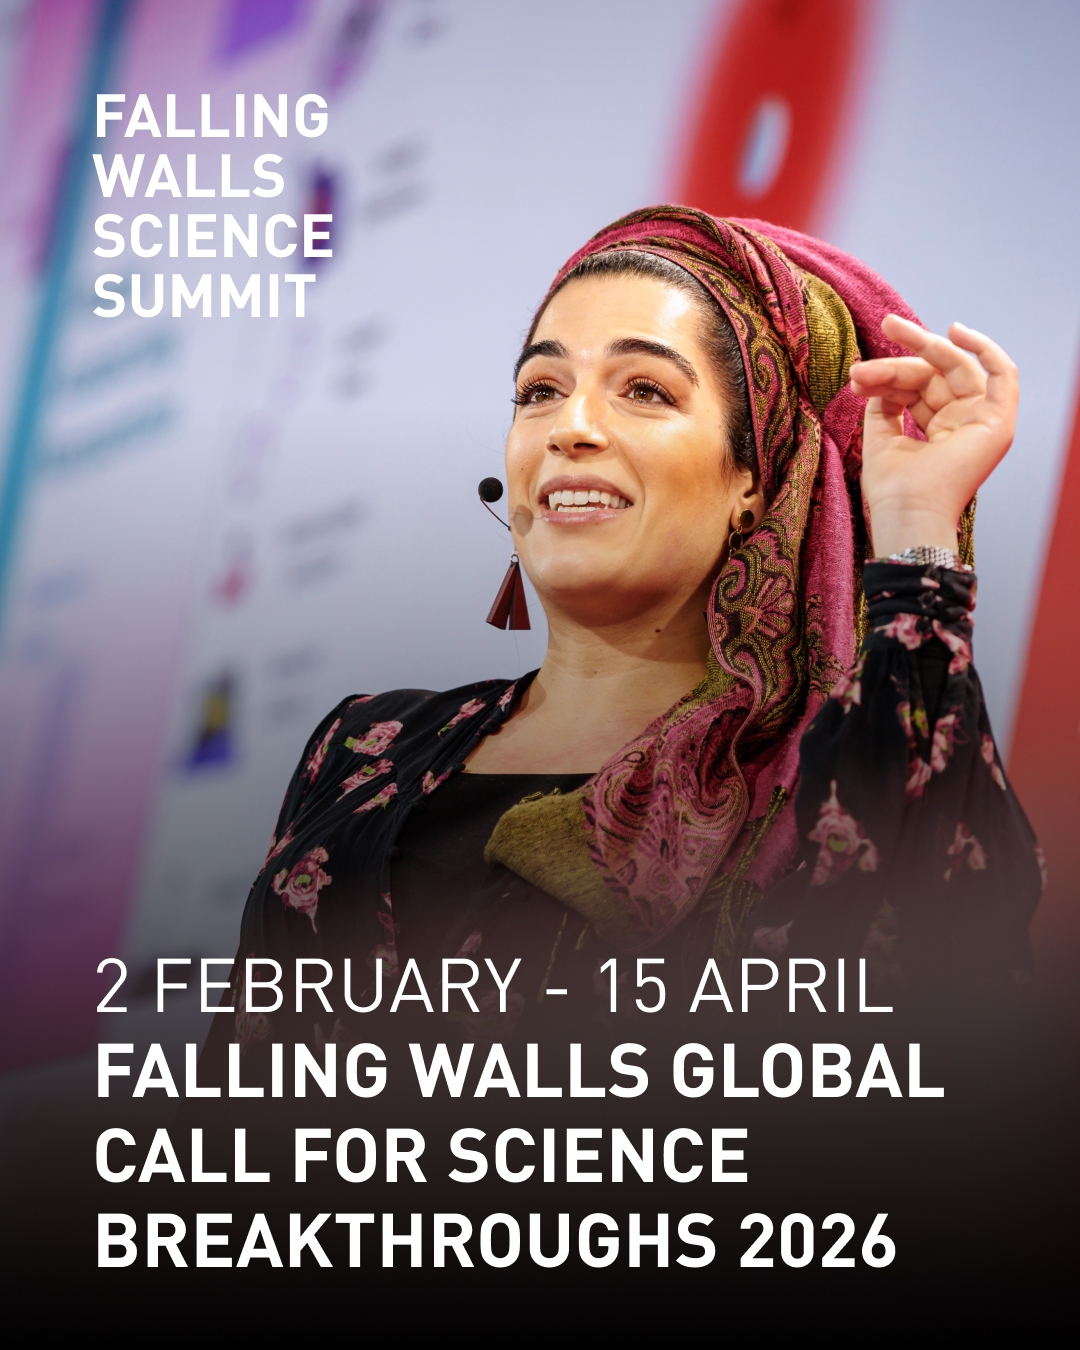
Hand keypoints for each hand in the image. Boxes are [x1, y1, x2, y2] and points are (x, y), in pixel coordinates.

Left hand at [850, 314, 1017, 557]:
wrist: (907, 511)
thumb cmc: (893, 488)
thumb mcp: (880, 436)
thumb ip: (883, 404)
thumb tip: (876, 377)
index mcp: (939, 432)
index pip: (918, 389)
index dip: (889, 376)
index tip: (857, 377)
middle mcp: (963, 424)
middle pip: (937, 375)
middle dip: (905, 353)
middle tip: (884, 325)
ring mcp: (982, 421)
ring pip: (957, 367)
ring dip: (924, 346)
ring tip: (891, 328)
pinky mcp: (998, 421)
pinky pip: (1002, 373)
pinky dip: (984, 348)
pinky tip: (954, 332)